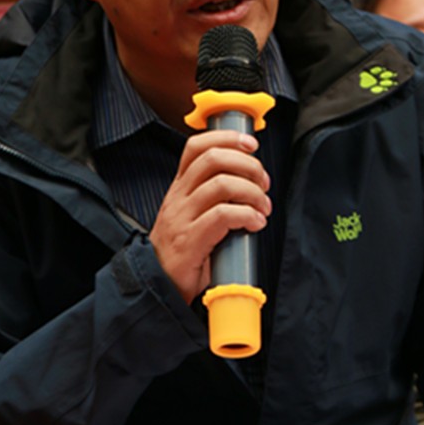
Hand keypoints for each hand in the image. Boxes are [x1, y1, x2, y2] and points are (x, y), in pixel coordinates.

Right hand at [149, 130, 271, 303]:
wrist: (159, 286)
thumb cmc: (182, 253)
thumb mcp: (192, 216)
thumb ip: (213, 198)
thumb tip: (251, 184)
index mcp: (179, 188)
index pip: (196, 147)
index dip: (226, 138)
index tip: (251, 145)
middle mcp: (178, 198)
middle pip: (213, 159)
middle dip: (248, 165)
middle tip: (264, 182)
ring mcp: (182, 218)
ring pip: (221, 184)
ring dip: (252, 192)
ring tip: (263, 207)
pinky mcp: (190, 240)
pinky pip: (223, 215)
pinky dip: (247, 215)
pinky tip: (256, 224)